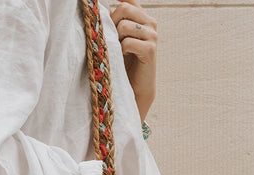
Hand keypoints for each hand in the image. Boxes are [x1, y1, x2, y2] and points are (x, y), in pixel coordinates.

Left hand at [109, 0, 157, 120]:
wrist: (136, 87)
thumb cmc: (124, 62)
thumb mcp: (118, 38)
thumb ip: (114, 21)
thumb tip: (101, 7)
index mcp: (142, 16)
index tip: (104, 6)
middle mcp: (150, 22)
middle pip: (123, 8)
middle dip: (112, 23)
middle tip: (112, 40)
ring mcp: (152, 35)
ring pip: (124, 25)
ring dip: (116, 40)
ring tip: (118, 51)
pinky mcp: (150, 49)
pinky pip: (127, 42)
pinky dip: (121, 51)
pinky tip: (123, 58)